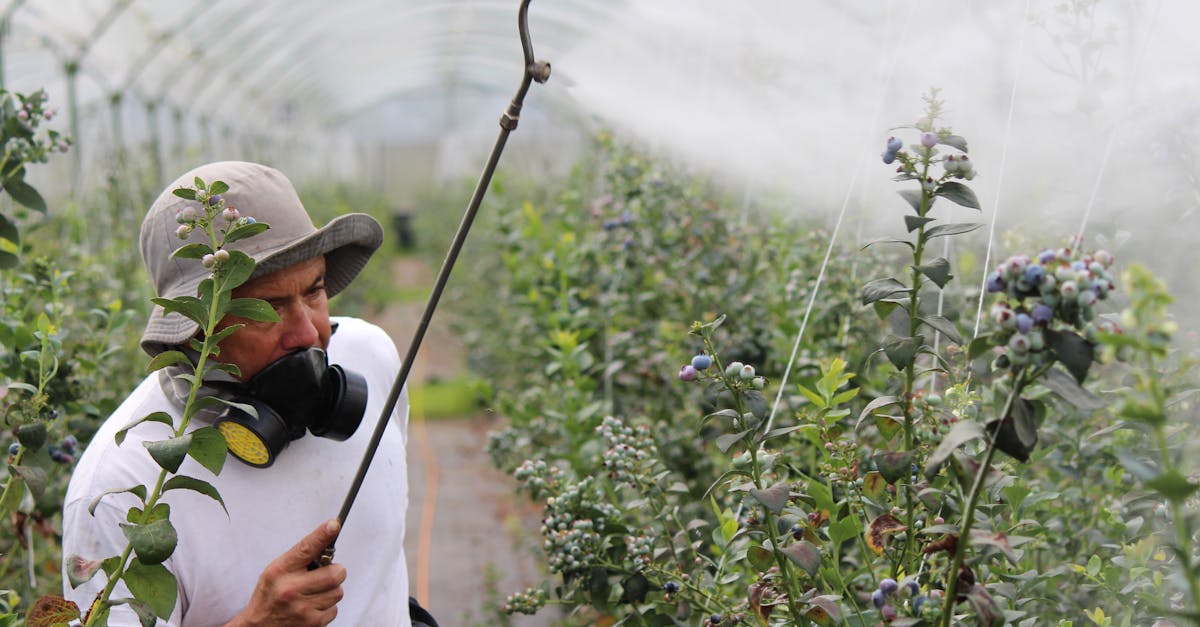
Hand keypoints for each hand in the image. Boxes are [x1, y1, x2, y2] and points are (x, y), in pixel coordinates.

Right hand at [226, 519, 345, 626]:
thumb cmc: (269, 596)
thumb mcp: (276, 572)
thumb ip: (299, 559)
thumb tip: (326, 543)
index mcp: (280, 571)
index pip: (305, 549)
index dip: (322, 535)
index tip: (333, 525)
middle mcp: (291, 589)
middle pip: (335, 573)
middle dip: (336, 572)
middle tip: (327, 573)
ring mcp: (303, 608)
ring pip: (338, 591)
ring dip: (331, 590)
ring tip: (314, 593)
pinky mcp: (312, 623)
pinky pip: (334, 609)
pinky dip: (327, 607)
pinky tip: (312, 607)